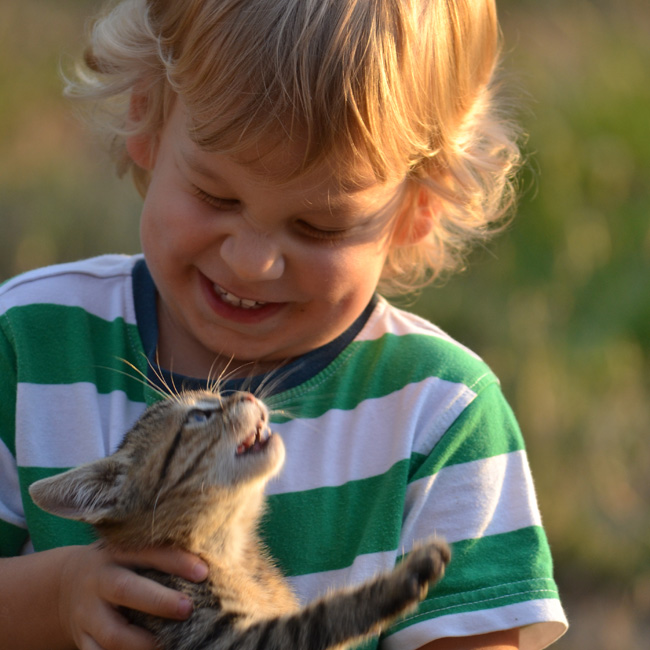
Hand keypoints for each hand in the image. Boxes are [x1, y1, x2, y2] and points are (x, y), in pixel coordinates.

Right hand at [58, 543, 208, 649]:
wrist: (66, 583)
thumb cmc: (121, 565)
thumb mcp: (133, 551)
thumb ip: (164, 556)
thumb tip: (212, 566)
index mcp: (118, 551)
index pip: (148, 553)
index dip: (176, 562)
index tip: (203, 573)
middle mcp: (100, 579)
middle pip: (126, 589)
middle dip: (158, 601)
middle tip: (188, 608)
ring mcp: (88, 612)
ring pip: (112, 632)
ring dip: (142, 642)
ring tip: (168, 646)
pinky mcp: (82, 638)